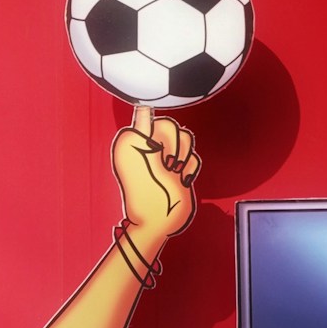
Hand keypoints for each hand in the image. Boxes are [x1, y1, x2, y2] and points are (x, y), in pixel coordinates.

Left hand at [111, 115, 198, 253]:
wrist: (161, 222)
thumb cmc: (149, 197)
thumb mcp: (141, 159)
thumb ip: (142, 130)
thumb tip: (143, 105)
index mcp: (133, 142)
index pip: (150, 115)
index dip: (158, 133)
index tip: (156, 151)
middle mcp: (148, 146)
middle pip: (172, 125)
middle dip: (173, 146)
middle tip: (164, 166)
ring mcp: (164, 156)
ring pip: (186, 138)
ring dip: (182, 159)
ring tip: (172, 175)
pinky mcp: (178, 166)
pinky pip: (193, 155)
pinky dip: (189, 169)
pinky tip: (179, 181)